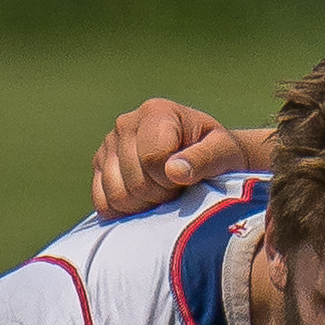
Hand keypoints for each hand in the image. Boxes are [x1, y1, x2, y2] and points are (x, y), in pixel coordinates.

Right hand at [93, 97, 249, 218]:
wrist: (205, 156)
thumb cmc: (220, 153)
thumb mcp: (225, 153)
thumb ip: (204, 159)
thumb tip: (174, 171)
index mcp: (157, 112)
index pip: (152, 160)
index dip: (172, 181)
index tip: (187, 180)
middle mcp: (126, 123)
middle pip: (135, 182)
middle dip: (160, 196)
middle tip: (176, 190)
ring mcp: (109, 144)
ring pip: (117, 195)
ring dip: (143, 206)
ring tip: (161, 193)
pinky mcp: (100, 165)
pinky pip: (101, 201)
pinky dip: (123, 211)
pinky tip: (143, 201)